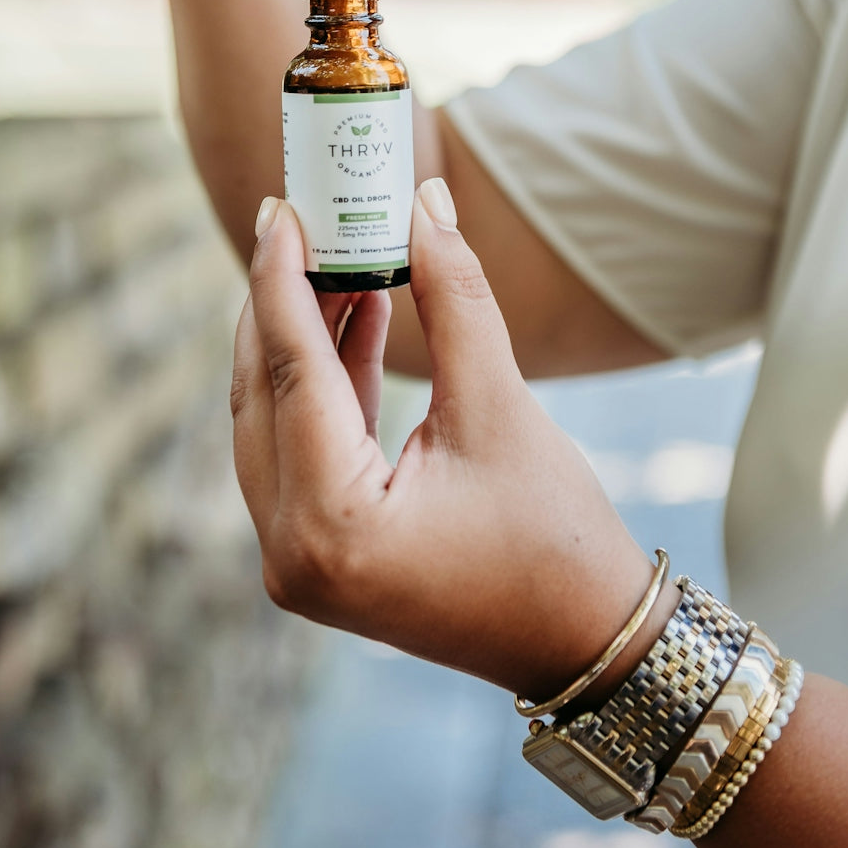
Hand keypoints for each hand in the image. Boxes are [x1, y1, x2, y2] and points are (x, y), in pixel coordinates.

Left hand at [232, 179, 672, 702]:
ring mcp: (295, 563)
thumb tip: (424, 204)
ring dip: (300, 341)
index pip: (291, 372)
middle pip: (264, 395)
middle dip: (280, 301)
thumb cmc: (555, 539)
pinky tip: (353, 319)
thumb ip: (453, 298)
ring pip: (272, 421)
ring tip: (336, 258)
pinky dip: (321, 388)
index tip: (281, 207)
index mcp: (332, 524)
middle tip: (301, 220)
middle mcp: (291, 552)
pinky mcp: (316, 557)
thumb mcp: (500, 406)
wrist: (584, 643)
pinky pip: (297, 451)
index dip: (283, 278)